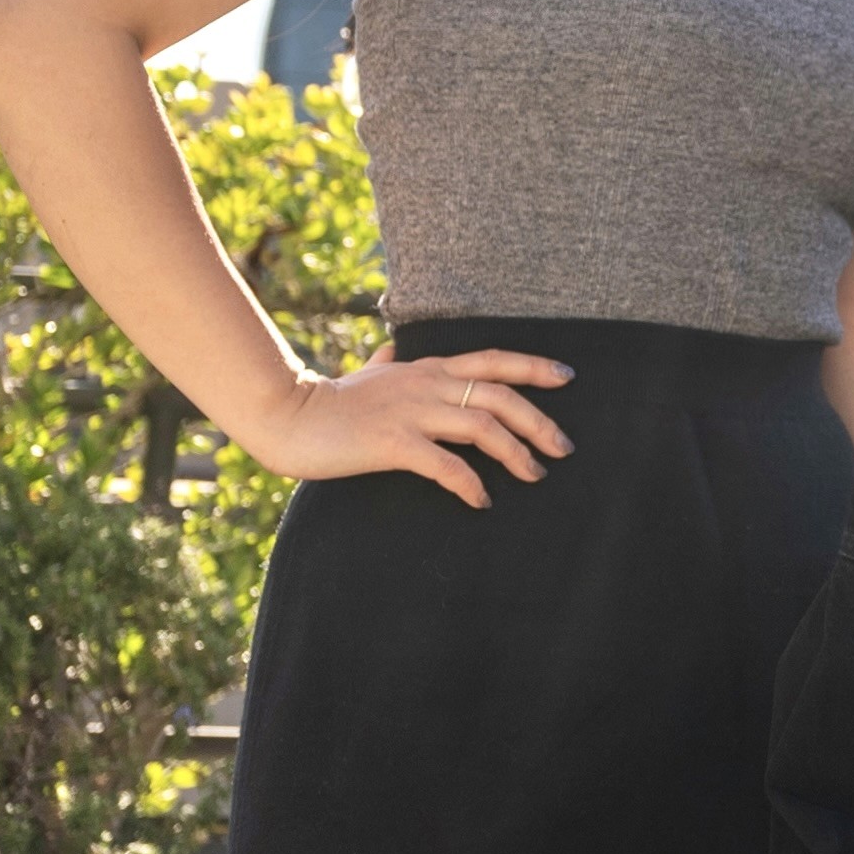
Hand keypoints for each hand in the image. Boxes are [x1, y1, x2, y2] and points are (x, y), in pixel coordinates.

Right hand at [227, 343, 574, 508]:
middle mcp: (426, 384)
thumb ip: (383, 365)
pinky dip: (470, 483)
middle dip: (539, 421)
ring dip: (515, 453)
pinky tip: (482, 500)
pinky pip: (445, 464)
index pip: (492, 360)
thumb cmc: (327, 401)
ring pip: (482, 427)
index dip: (533, 366)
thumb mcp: (363, 375)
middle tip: (563, 447)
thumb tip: (389, 352)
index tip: (567, 376)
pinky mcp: (393, 442)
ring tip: (534, 475)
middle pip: (499, 396)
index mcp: (426, 368)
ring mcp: (410, 412)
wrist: (287, 417)